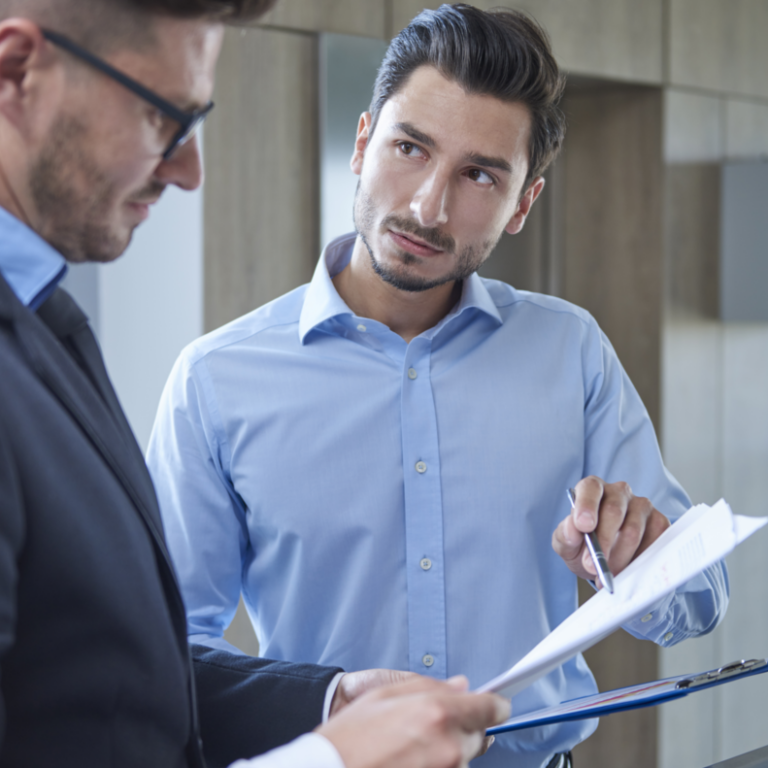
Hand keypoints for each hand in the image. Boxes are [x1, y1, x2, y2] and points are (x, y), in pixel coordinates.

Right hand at [318, 675, 509, 767]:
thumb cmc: (348, 739)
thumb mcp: (384, 696)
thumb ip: (428, 687)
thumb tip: (460, 687)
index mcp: (437, 712)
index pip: (489, 708)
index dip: (494, 705)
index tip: (496, 706)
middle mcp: (449, 746)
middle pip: (480, 736)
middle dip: (464, 728)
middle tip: (432, 729)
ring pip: (464, 759)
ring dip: (450, 752)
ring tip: (413, 750)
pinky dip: (439, 766)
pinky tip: (412, 762)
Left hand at [552, 476, 670, 584]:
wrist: (603, 562)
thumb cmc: (582, 546)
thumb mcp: (566, 543)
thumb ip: (565, 535)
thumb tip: (572, 529)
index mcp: (592, 489)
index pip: (590, 488)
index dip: (587, 505)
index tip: (584, 527)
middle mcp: (618, 492)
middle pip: (613, 511)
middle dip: (602, 542)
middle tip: (592, 565)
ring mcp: (642, 506)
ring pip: (633, 531)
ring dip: (619, 557)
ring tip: (607, 573)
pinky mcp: (659, 523)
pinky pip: (654, 542)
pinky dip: (639, 561)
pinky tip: (627, 571)